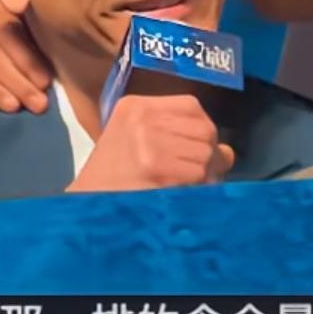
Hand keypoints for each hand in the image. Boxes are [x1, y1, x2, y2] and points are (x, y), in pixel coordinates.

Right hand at [68, 91, 234, 193]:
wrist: (84, 206)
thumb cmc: (112, 179)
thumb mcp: (136, 142)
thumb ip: (178, 138)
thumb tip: (228, 152)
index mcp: (136, 106)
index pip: (192, 107)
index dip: (202, 132)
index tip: (195, 151)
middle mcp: (145, 118)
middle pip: (205, 131)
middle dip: (209, 157)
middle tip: (196, 177)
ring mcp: (151, 141)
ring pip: (206, 155)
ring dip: (206, 176)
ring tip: (186, 188)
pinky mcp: (158, 167)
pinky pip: (200, 175)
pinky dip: (199, 189)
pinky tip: (182, 196)